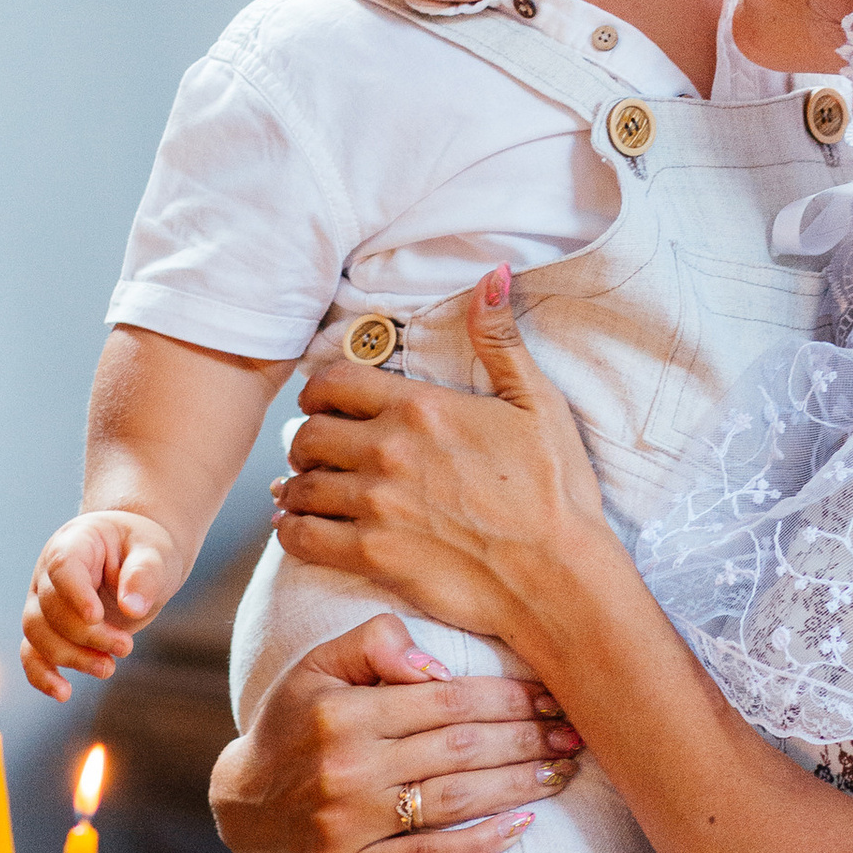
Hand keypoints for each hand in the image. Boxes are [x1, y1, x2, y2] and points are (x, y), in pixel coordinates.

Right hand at [21, 508, 178, 698]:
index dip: (74, 593)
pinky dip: (42, 676)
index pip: (62, 567)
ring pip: (38, 635)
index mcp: (74, 542)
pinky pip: (31, 655)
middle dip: (87, 635)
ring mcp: (43, 602)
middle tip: (126, 647)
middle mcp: (49, 573)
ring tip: (109, 668)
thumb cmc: (145, 550)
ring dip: (72, 657)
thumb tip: (132, 608)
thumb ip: (144, 574)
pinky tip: (63, 693)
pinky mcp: (49, 630)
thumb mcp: (154, 554)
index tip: (96, 616)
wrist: (137, 559)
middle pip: (50, 608)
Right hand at [209, 611, 582, 852]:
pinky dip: (479, 845)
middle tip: (574, 735)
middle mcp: (347, 768)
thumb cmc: (294, 725)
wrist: (243, 810)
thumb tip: (436, 664)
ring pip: (454, 800)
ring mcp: (348, 826)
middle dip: (527, 739)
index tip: (552, 697)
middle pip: (460, 749)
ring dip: (518, 786)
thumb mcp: (317, 666)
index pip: (447, 699)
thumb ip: (373, 642)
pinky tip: (522, 828)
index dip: (508, 698)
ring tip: (561, 774)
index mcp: (343, 712)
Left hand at [270, 272, 616, 659]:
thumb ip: (500, 339)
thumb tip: (492, 274)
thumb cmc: (556, 492)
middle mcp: (389, 452)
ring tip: (308, 492)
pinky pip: (301, 537)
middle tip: (318, 452)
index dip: (319, 392)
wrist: (559, 577)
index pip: (333, 382)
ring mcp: (377, 506)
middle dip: (308, 440)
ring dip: (298, 487)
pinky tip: (304, 529)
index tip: (324, 404)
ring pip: (300, 486)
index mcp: (422, 407)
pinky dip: (293, 530)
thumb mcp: (537, 403)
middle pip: (307, 434)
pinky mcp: (373, 556)